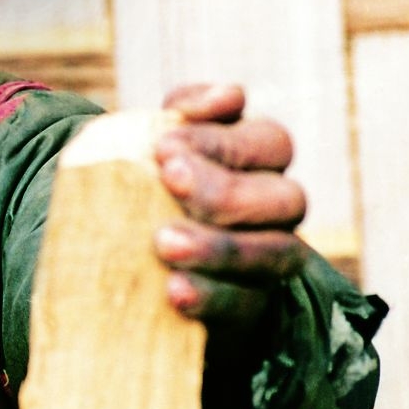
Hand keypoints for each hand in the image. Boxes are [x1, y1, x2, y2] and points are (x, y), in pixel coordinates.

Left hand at [150, 83, 308, 334]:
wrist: (121, 265)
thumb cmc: (140, 186)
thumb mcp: (152, 143)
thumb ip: (185, 113)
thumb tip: (232, 96)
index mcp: (259, 163)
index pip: (270, 143)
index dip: (224, 142)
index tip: (164, 146)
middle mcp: (275, 212)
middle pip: (286, 198)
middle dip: (226, 190)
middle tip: (169, 180)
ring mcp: (266, 264)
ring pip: (277, 255)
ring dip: (220, 248)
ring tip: (163, 242)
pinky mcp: (246, 312)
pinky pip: (244, 307)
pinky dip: (210, 297)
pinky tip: (173, 290)